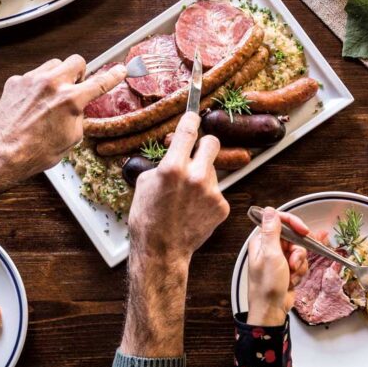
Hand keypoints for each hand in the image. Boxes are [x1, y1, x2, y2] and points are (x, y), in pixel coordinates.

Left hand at [0, 56, 125, 182]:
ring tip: (52, 95)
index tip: (120, 69)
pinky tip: (33, 103)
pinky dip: (37, 85)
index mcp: (71, 100)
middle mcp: (52, 84)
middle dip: (80, 72)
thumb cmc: (39, 151)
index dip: (113, 75)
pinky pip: (33, 75)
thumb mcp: (72, 137)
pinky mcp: (16, 81)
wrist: (6, 152)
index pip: (99, 82)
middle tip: (76, 86)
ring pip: (54, 64)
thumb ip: (79, 115)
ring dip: (58, 76)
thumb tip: (79, 106)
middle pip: (76, 61)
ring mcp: (32, 80)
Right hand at [127, 112, 230, 266]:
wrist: (161, 249)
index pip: (189, 129)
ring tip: (187, 196)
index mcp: (173, 167)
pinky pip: (216, 191)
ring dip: (203, 176)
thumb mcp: (145, 182)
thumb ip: (164, 163)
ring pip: (213, 170)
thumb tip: (173, 149)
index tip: (193, 117)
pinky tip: (194, 209)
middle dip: (204, 145)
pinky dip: (207, 198)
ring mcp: (212, 191)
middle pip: (212, 143)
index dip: (191, 120)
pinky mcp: (221, 206)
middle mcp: (196, 176)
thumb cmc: (148, 218)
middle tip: (196, 153)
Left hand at [247, 208, 308, 326]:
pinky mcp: (287, 268)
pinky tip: (292, 280)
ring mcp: (279, 259)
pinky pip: (301, 263)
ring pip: (300, 251)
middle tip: (293, 263)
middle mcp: (270, 248)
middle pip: (293, 237)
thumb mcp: (270, 256)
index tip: (304, 231)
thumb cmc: (267, 286)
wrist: (271, 309)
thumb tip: (269, 211)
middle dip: (298, 251)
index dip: (293, 223)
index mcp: (261, 241)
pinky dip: (300, 272)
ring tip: (291, 275)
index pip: (278, 221)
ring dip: (299, 264)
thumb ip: (271, 232)